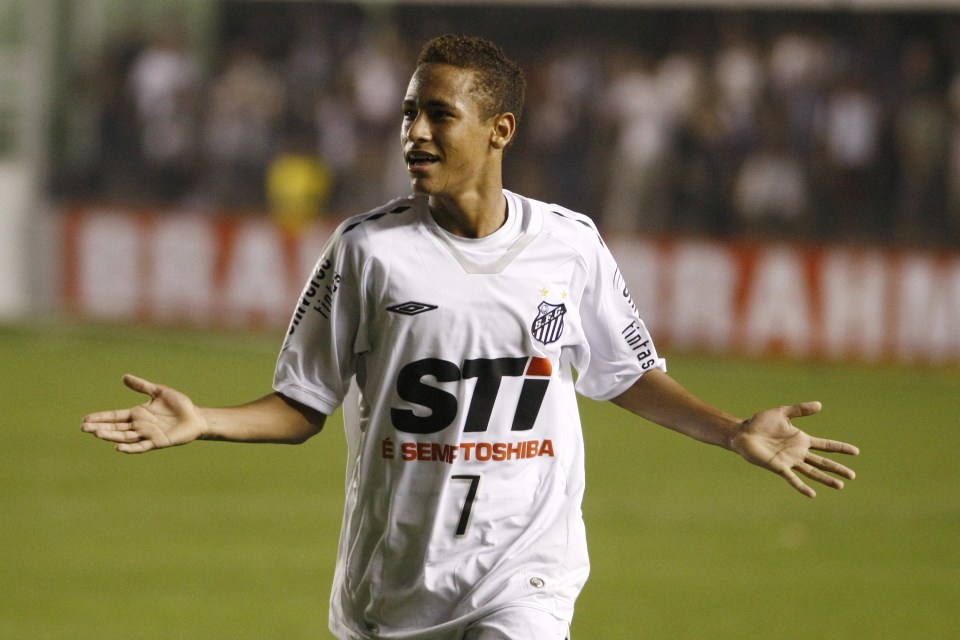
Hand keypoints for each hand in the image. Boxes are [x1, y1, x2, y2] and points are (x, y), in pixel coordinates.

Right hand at [81, 375, 205, 453]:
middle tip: (84, 428)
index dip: (101, 418)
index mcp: (137, 413)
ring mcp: (147, 435)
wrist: (196, 417)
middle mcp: (139, 425)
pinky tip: (118, 447)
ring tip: (97, 434)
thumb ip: (142, 386)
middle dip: (100, 428)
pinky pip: (141, 446)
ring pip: (125, 437)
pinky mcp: (157, 442)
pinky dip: (130, 448)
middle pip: (116, 428)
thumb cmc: (179, 405)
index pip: (115, 416)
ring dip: (111, 436)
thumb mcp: (159, 392)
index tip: (85, 419)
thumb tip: (124, 377)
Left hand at [731, 402, 858, 497]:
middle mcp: (798, 452)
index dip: (840, 448)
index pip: (825, 445)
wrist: (742, 433)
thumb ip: (800, 410)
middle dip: (837, 468)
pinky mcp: (778, 467)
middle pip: (822, 462)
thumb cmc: (760, 423)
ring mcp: (789, 461)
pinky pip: (793, 479)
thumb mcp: (782, 413)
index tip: (856, 451)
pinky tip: (813, 494)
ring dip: (825, 479)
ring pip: (812, 472)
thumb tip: (820, 405)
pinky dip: (802, 486)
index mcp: (801, 440)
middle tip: (853, 476)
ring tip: (840, 486)